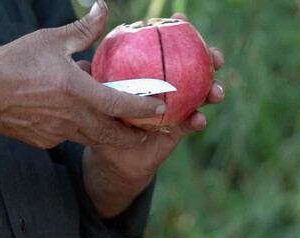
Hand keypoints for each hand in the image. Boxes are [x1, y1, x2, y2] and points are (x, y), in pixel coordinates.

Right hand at [0, 0, 165, 148]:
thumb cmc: (14, 63)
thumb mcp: (50, 41)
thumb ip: (83, 29)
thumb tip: (102, 8)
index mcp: (74, 90)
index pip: (119, 104)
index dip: (143, 109)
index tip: (160, 108)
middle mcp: (70, 116)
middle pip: (113, 136)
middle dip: (133, 136)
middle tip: (146, 129)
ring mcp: (58, 132)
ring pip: (95, 140)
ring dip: (111, 135)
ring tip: (120, 125)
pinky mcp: (47, 140)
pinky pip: (72, 137)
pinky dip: (82, 129)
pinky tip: (79, 116)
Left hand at [83, 12, 224, 217]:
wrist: (112, 154)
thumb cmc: (105, 121)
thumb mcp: (98, 97)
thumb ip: (95, 81)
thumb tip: (83, 64)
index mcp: (154, 76)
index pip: (169, 51)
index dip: (179, 34)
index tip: (182, 20)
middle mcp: (169, 90)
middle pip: (194, 69)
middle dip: (208, 60)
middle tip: (215, 57)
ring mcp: (176, 110)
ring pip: (200, 96)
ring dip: (212, 91)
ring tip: (216, 91)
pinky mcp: (176, 131)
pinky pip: (189, 125)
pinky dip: (196, 121)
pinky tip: (199, 119)